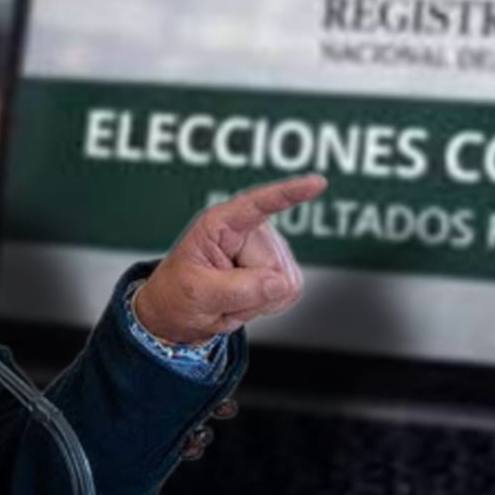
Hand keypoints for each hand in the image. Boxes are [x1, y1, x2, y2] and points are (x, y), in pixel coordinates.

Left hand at [134, 174, 326, 343]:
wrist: (180, 311)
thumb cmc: (178, 292)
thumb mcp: (196, 291)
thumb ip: (236, 288)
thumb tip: (279, 283)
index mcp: (220, 224)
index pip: (257, 204)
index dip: (288, 193)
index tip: (316, 183)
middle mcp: (249, 230)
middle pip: (273, 265)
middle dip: (249, 291)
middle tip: (219, 294)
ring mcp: (268, 248)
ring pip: (285, 282)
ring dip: (256, 300)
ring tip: (228, 296)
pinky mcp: (279, 268)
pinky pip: (289, 291)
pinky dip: (266, 305)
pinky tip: (245, 299)